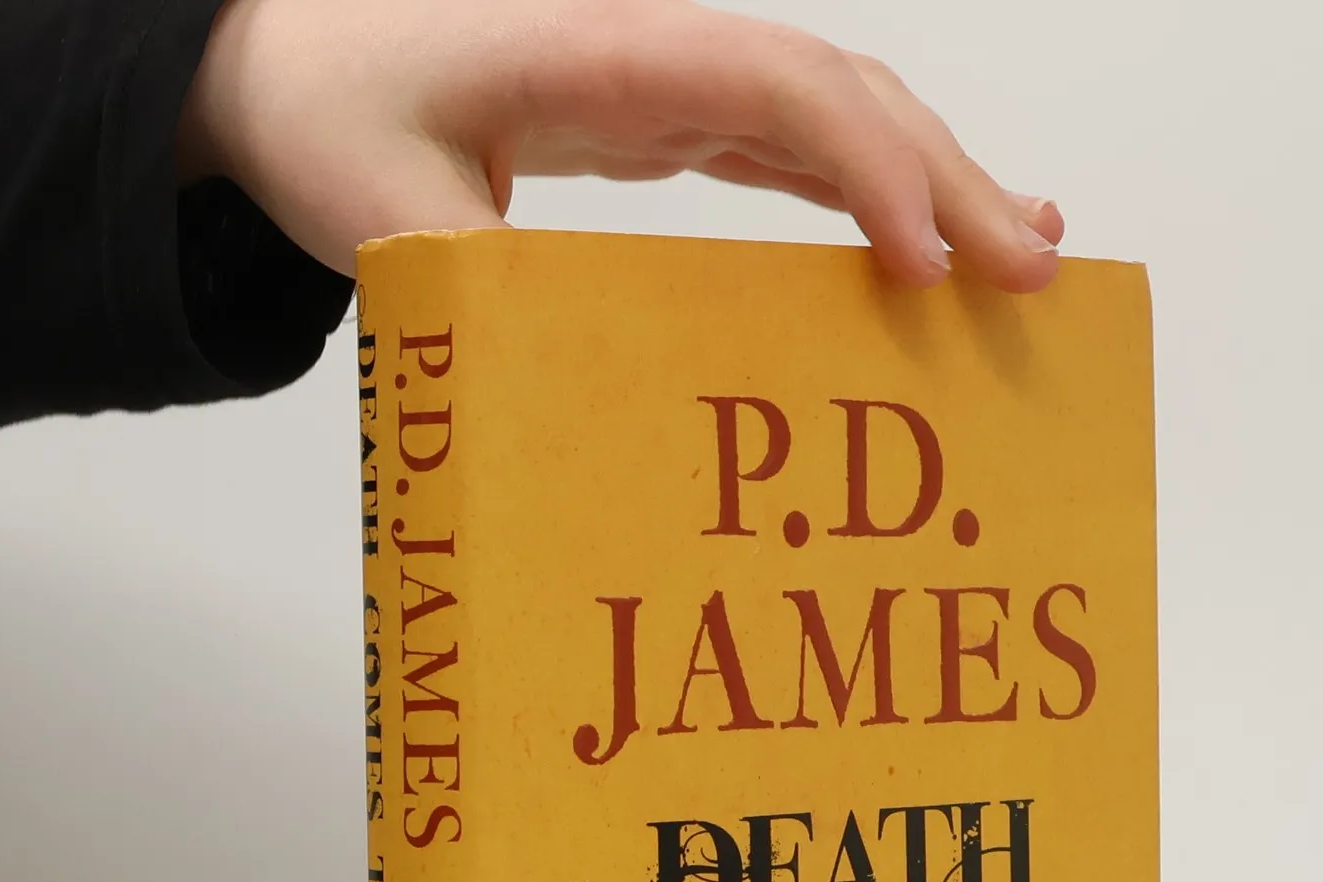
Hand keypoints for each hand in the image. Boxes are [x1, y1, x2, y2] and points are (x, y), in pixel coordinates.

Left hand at [177, 0, 1063, 289]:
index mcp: (603, 51)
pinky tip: (929, 246)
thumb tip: (562, 389)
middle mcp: (663, 51)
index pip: (775, 86)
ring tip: (1027, 260)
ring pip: (840, 114)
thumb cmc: (326, 114)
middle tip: (1032, 278)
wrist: (290, 62)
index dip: (864, 168)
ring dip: (936, 184)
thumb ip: (469, 277)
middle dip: (946, 179)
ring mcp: (677, 80)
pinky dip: (874, 191)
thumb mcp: (376, 205)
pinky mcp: (674, 117)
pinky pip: (800, 143)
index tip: (923, 269)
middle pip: (842, 93)